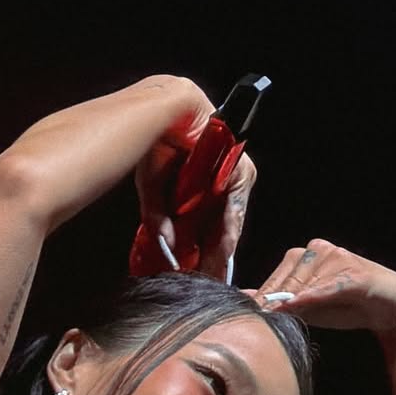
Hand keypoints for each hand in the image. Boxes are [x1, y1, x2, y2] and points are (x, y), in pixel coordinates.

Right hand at [134, 88, 256, 281]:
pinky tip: (222, 248)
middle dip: (213, 257)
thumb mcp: (155, 192)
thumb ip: (160, 222)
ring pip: (230, 220)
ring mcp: (232, 175)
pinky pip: (236, 204)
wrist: (165, 112)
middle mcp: (221, 183)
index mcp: (204, 188)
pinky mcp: (239, 168)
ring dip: (222, 248)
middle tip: (208, 281)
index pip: (207, 228)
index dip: (203, 253)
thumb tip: (166, 248)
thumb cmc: (158, 146)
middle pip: (221, 228)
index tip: (197, 275)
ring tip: (214, 272)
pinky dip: (228, 227)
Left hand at [248, 239, 395, 334]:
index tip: (246, 315)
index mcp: (304, 256)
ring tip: (271, 315)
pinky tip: (297, 304)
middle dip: (272, 300)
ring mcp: (336, 258)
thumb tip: (243, 300)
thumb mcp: (306, 308)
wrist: (387, 308)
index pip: (276, 279)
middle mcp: (318, 250)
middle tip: (256, 318)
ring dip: (289, 299)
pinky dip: (312, 296)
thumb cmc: (344, 306)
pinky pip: (327, 285)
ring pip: (305, 281)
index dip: (262, 299)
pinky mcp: (352, 272)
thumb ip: (278, 303)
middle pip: (287, 279)